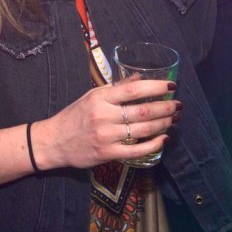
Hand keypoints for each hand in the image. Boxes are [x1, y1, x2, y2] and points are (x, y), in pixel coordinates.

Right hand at [35, 79, 179, 168]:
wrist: (53, 141)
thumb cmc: (74, 116)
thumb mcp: (92, 96)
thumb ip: (116, 88)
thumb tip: (140, 78)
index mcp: (101, 98)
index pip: (134, 90)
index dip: (156, 87)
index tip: (171, 86)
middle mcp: (104, 115)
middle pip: (143, 110)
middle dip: (165, 108)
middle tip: (178, 105)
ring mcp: (106, 136)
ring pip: (142, 130)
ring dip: (163, 124)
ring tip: (173, 119)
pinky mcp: (107, 154)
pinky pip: (136, 150)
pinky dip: (153, 145)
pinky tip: (163, 139)